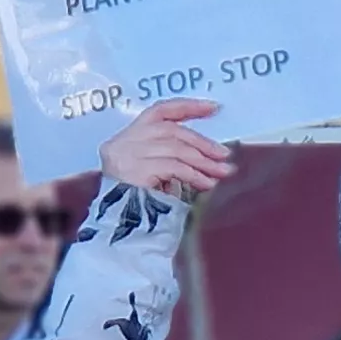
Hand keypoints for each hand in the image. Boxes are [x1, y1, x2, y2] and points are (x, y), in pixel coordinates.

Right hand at [102, 99, 235, 198]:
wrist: (116, 232)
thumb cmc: (137, 203)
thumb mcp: (151, 172)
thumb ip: (171, 157)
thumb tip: (211, 153)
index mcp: (126, 137)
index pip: (159, 111)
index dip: (187, 107)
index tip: (213, 108)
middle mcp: (123, 142)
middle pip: (171, 131)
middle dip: (202, 143)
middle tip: (225, 155)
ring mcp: (126, 156)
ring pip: (175, 149)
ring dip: (203, 162)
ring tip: (222, 172)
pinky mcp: (135, 172)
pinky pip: (174, 167)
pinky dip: (194, 175)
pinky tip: (207, 183)